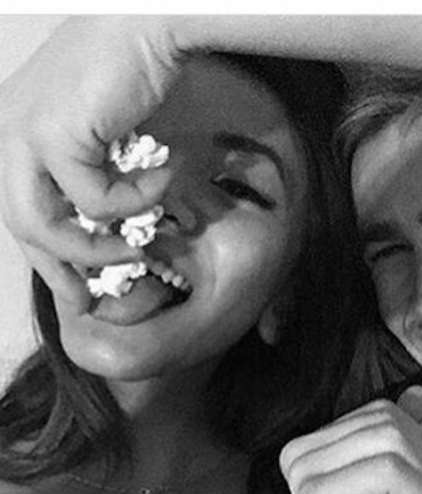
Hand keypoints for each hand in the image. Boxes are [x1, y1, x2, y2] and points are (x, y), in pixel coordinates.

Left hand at [0, 16, 179, 311]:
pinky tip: (162, 177)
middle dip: (64, 269)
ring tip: (138, 242)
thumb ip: (96, 180)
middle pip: (21, 227)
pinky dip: (135, 200)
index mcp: (13, 138)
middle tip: (98, 295)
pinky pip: (94, 202)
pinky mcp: (54, 136)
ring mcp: (23, 135)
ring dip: (98, 246)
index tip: (82, 294)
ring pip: (43, 226)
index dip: (49, 264)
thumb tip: (113, 233)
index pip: (21, 214)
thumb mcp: (106, 142)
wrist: (147, 27)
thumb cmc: (134, 78)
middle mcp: (6, 136)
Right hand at [280, 386, 421, 493]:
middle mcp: (298, 452)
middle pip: (387, 420)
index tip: (402, 488)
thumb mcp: (397, 476)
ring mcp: (302, 471)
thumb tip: (416, 393)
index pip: (381, 409)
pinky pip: (389, 467)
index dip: (411, 445)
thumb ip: (399, 431)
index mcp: (312, 444)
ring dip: (414, 480)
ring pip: (391, 439)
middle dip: (415, 462)